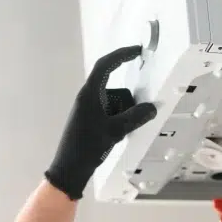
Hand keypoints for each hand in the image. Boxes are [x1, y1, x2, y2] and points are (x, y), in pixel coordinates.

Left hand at [45, 45, 156, 199]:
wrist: (69, 171)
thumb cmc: (87, 148)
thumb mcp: (115, 131)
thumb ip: (136, 117)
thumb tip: (152, 108)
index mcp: (90, 94)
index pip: (106, 65)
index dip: (122, 55)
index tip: (138, 51)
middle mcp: (87, 98)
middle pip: (115, 90)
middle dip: (127, 104)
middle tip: (128, 123)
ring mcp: (87, 110)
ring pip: (114, 104)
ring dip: (122, 116)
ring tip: (118, 135)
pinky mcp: (88, 122)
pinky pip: (109, 114)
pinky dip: (116, 122)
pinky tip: (113, 138)